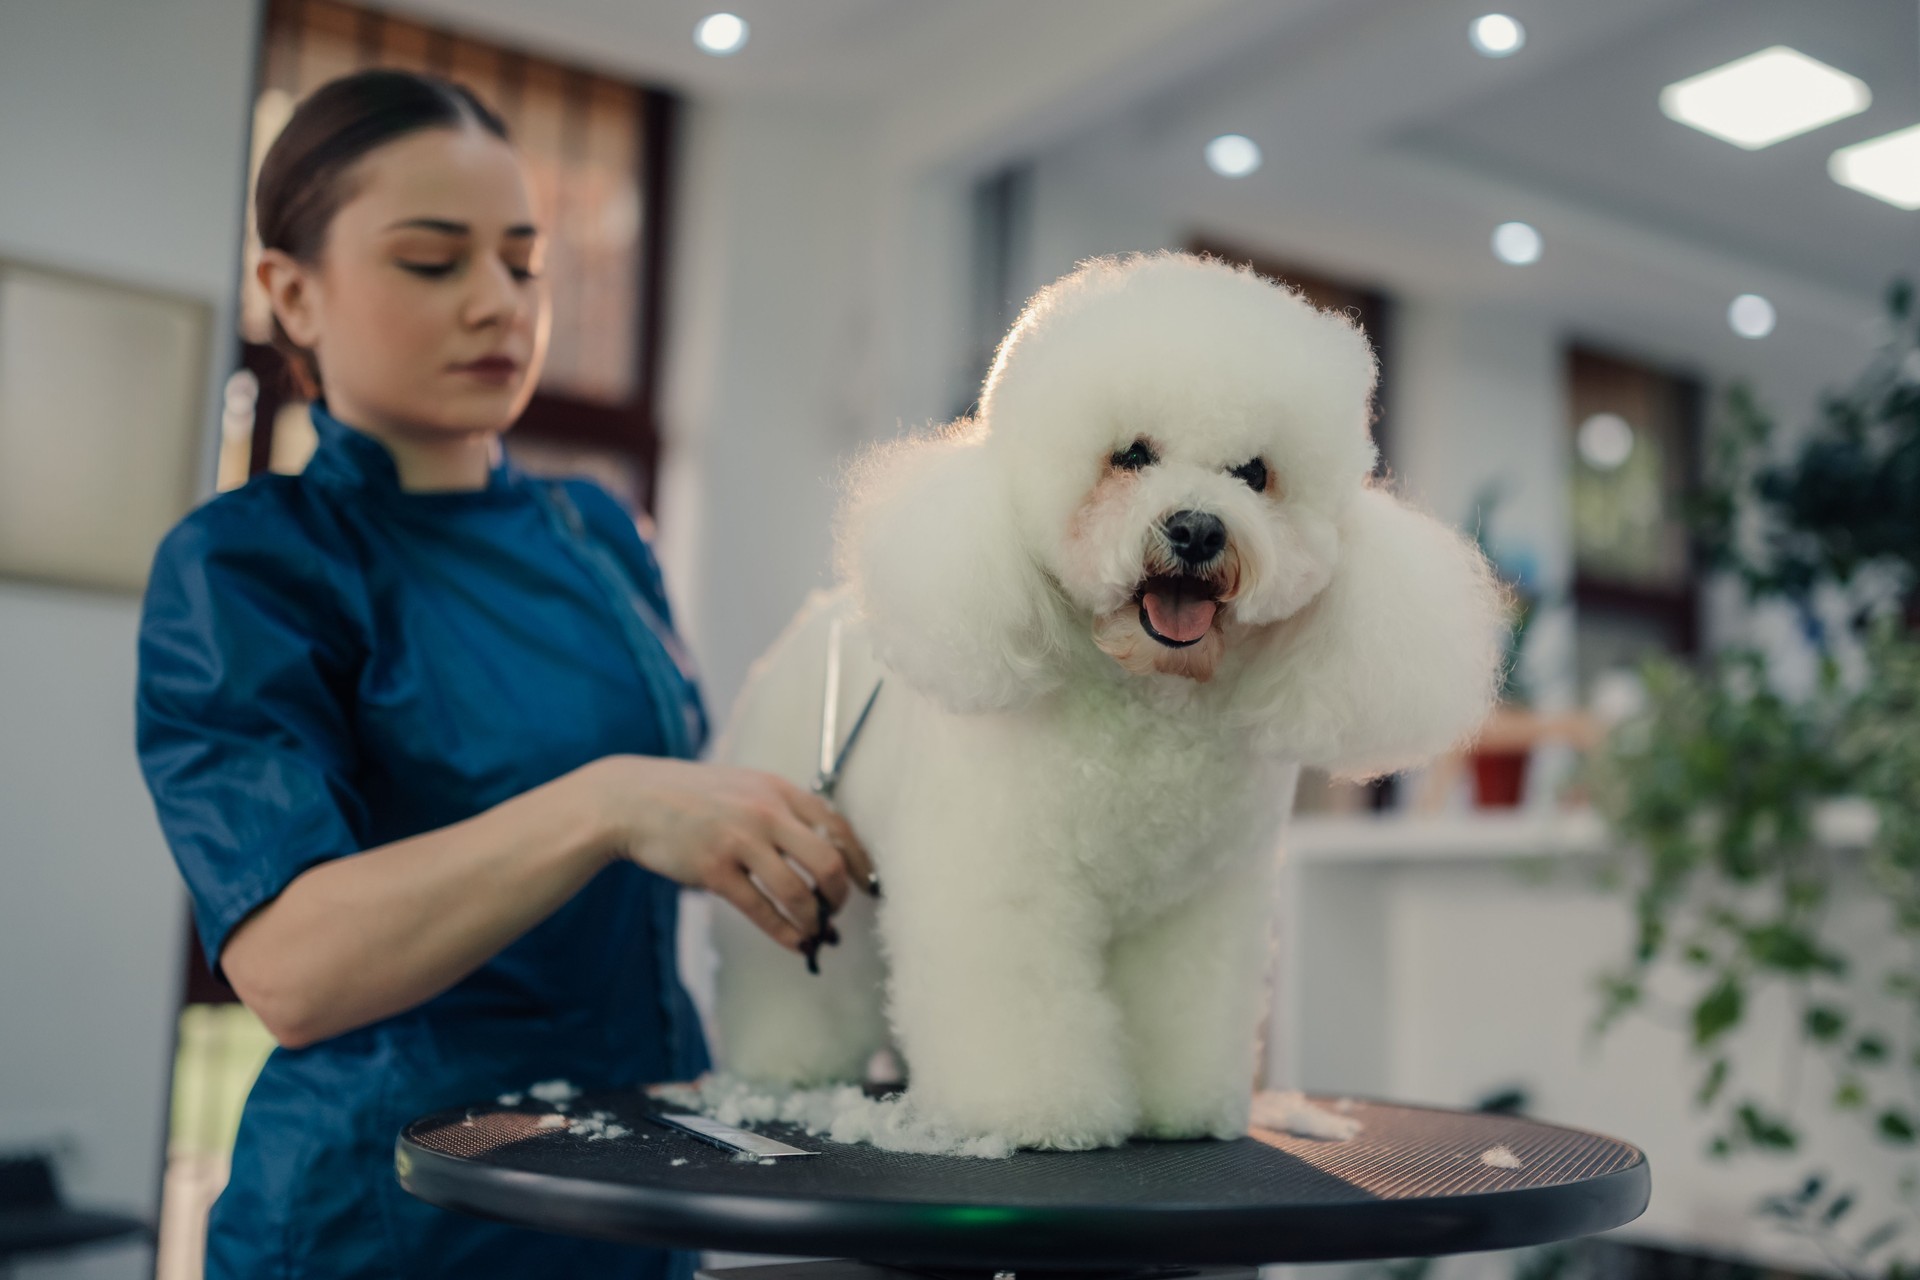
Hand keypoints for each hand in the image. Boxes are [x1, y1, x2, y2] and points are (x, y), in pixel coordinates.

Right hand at [583, 755, 875, 951]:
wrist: (632, 798)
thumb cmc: (695, 799)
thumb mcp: (746, 788)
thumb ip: (782, 812)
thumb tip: (822, 859)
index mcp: (779, 790)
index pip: (839, 828)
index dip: (860, 863)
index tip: (868, 887)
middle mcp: (766, 812)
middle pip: (827, 863)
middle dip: (838, 897)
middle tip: (834, 913)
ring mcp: (739, 840)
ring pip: (798, 893)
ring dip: (813, 921)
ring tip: (813, 932)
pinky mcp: (713, 869)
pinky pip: (762, 910)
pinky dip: (785, 933)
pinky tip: (795, 943)